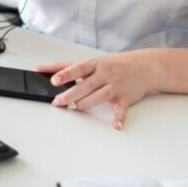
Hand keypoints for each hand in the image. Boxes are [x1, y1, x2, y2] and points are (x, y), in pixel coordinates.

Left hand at [35, 51, 158, 129]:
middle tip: (58, 101)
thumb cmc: (114, 64)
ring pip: (99, 95)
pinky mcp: (125, 97)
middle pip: (85, 85)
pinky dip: (119, 117)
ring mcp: (115, 85)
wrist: (144, 66)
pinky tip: (115, 125)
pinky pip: (121, 109)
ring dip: (87, 103)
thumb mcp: (93, 61)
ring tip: (75, 108)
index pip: (77, 68)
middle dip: (71, 94)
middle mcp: (104, 74)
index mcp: (94, 64)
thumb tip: (42, 69)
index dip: (65, 74)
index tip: (54, 80)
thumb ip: (69, 66)